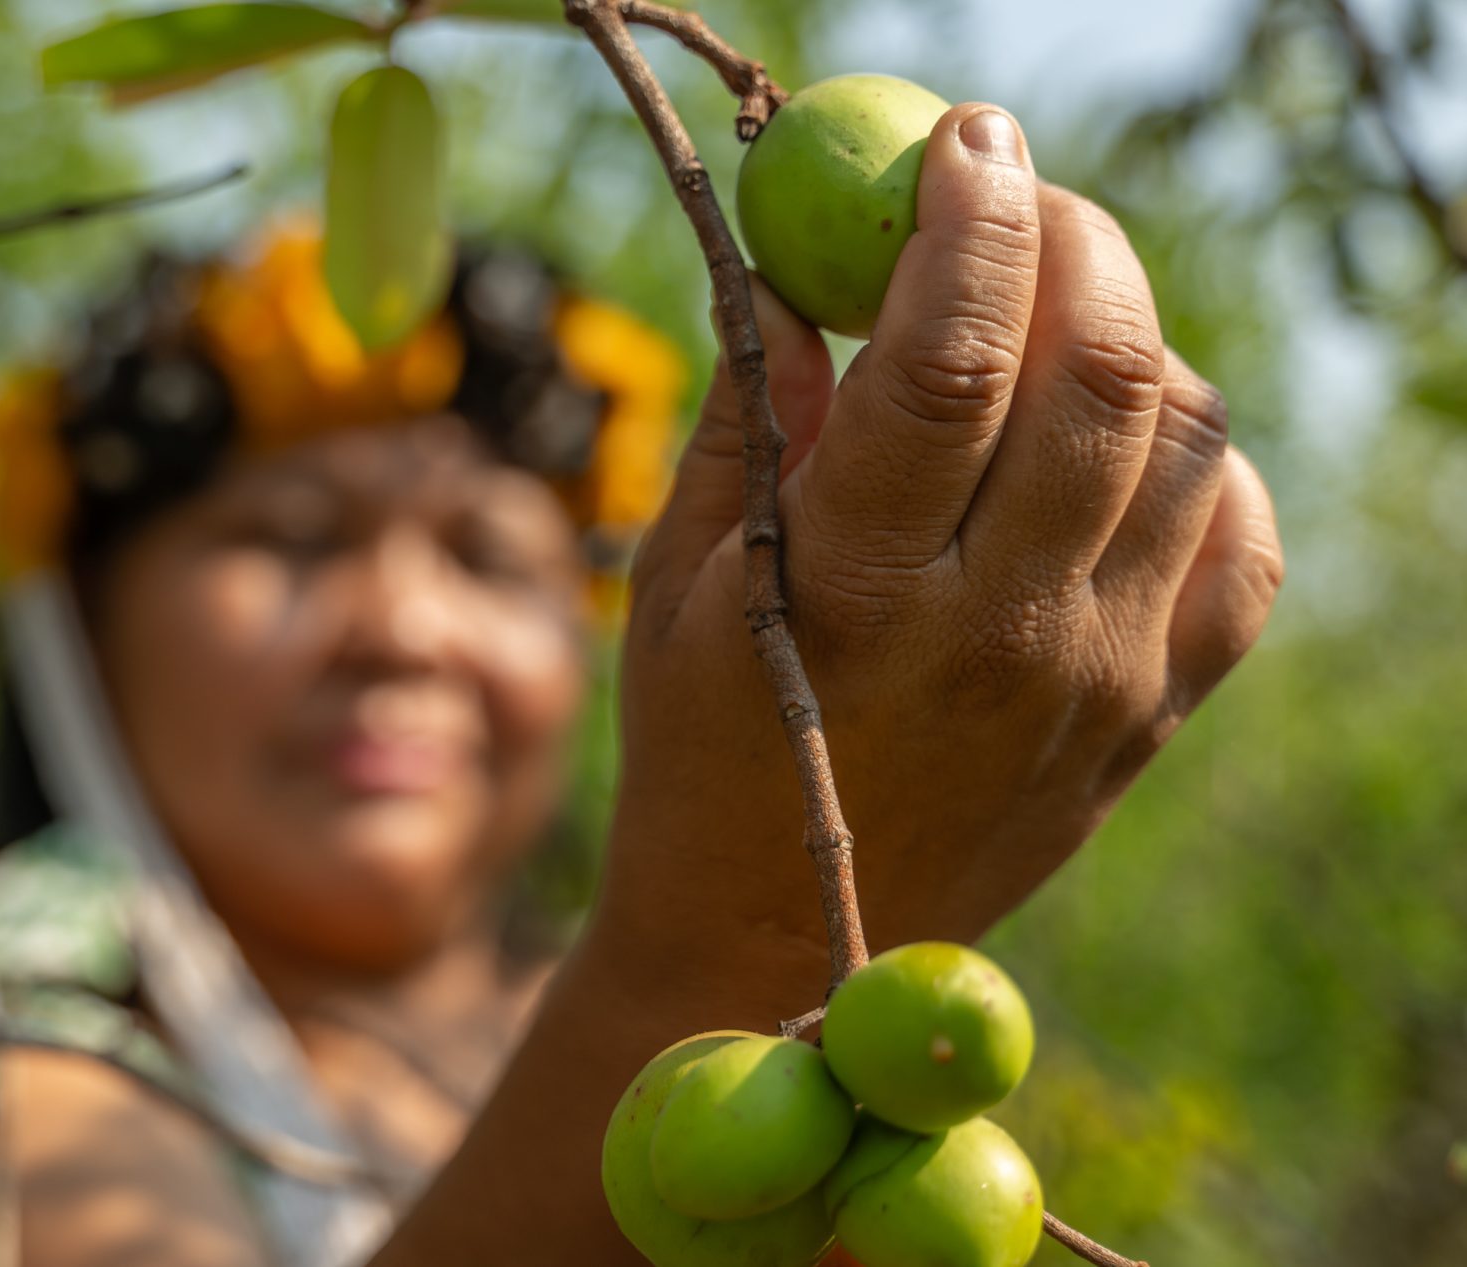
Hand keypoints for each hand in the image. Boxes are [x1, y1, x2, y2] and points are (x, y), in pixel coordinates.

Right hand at [602, 102, 1283, 990]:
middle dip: (1070, 234)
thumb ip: (746, 418)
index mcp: (850, 593)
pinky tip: (1109, 445)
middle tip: (1012, 193)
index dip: (967, 218)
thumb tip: (792, 271)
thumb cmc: (701, 752)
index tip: (962, 134)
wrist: (774, 941)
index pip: (951, 359)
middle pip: (1104, 370)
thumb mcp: (677, 586)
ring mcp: (1098, 677)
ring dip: (1130, 330)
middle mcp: (1000, 633)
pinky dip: (1194, 454)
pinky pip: (1235, 537)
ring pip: (1189, 434)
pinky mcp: (1153, 711)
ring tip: (1048, 321)